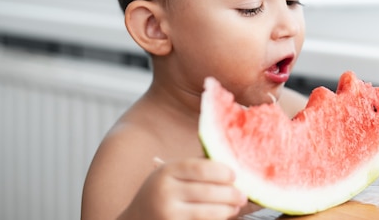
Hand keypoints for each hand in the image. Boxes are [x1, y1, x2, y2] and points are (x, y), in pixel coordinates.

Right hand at [121, 158, 246, 219]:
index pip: (200, 168)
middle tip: (242, 194)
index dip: (221, 171)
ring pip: (207, 212)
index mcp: (166, 171)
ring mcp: (168, 213)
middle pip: (207, 191)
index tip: (234, 175)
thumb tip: (229, 164)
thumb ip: (194, 168)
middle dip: (230, 193)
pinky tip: (224, 215)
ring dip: (227, 209)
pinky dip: (216, 219)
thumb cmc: (161, 191)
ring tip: (236, 206)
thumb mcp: (170, 174)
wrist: (135, 219)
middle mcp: (165, 191)